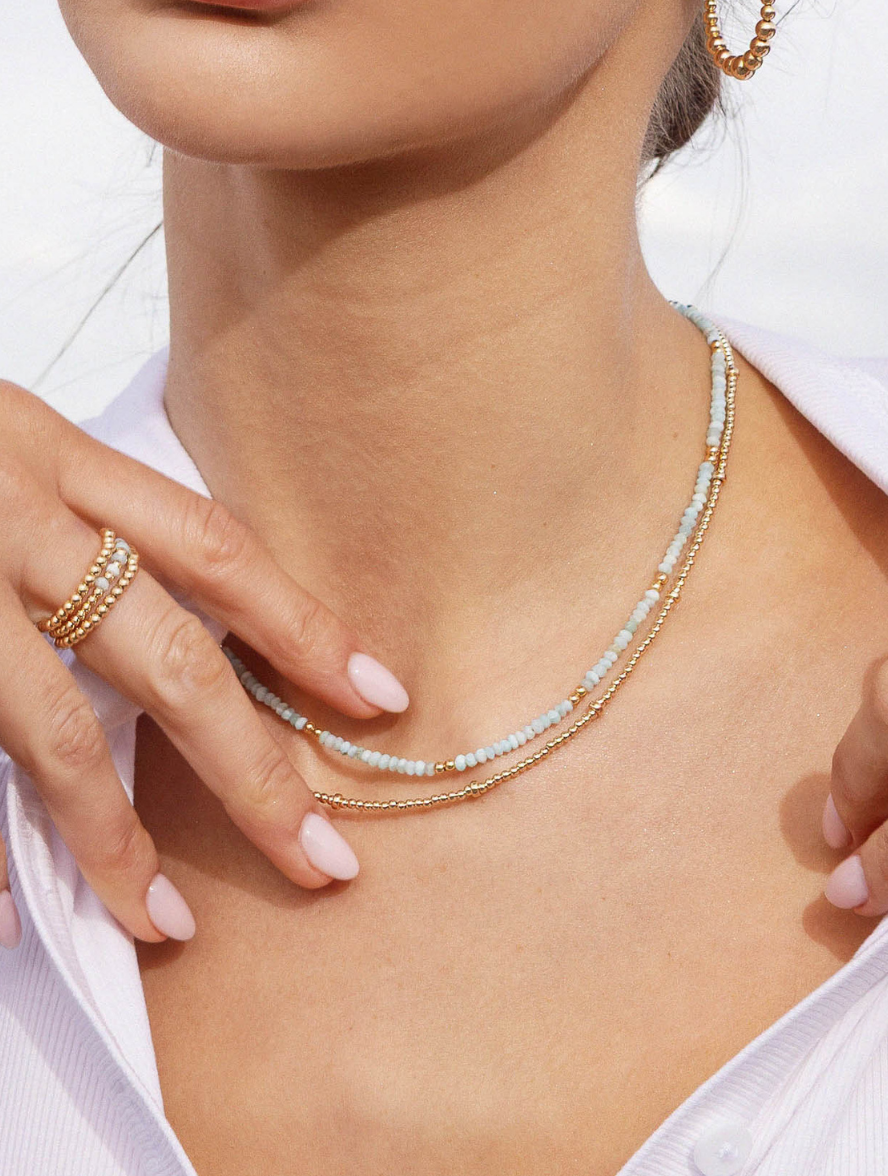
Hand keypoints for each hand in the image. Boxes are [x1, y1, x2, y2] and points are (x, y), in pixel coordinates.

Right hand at [0, 378, 406, 948]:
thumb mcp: (19, 440)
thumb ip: (99, 510)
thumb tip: (198, 608)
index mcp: (62, 462)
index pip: (217, 551)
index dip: (303, 624)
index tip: (379, 695)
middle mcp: (15, 524)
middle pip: (166, 658)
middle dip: (251, 769)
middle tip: (323, 857)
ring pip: (49, 733)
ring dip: (115, 839)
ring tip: (166, 920)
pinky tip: (12, 915)